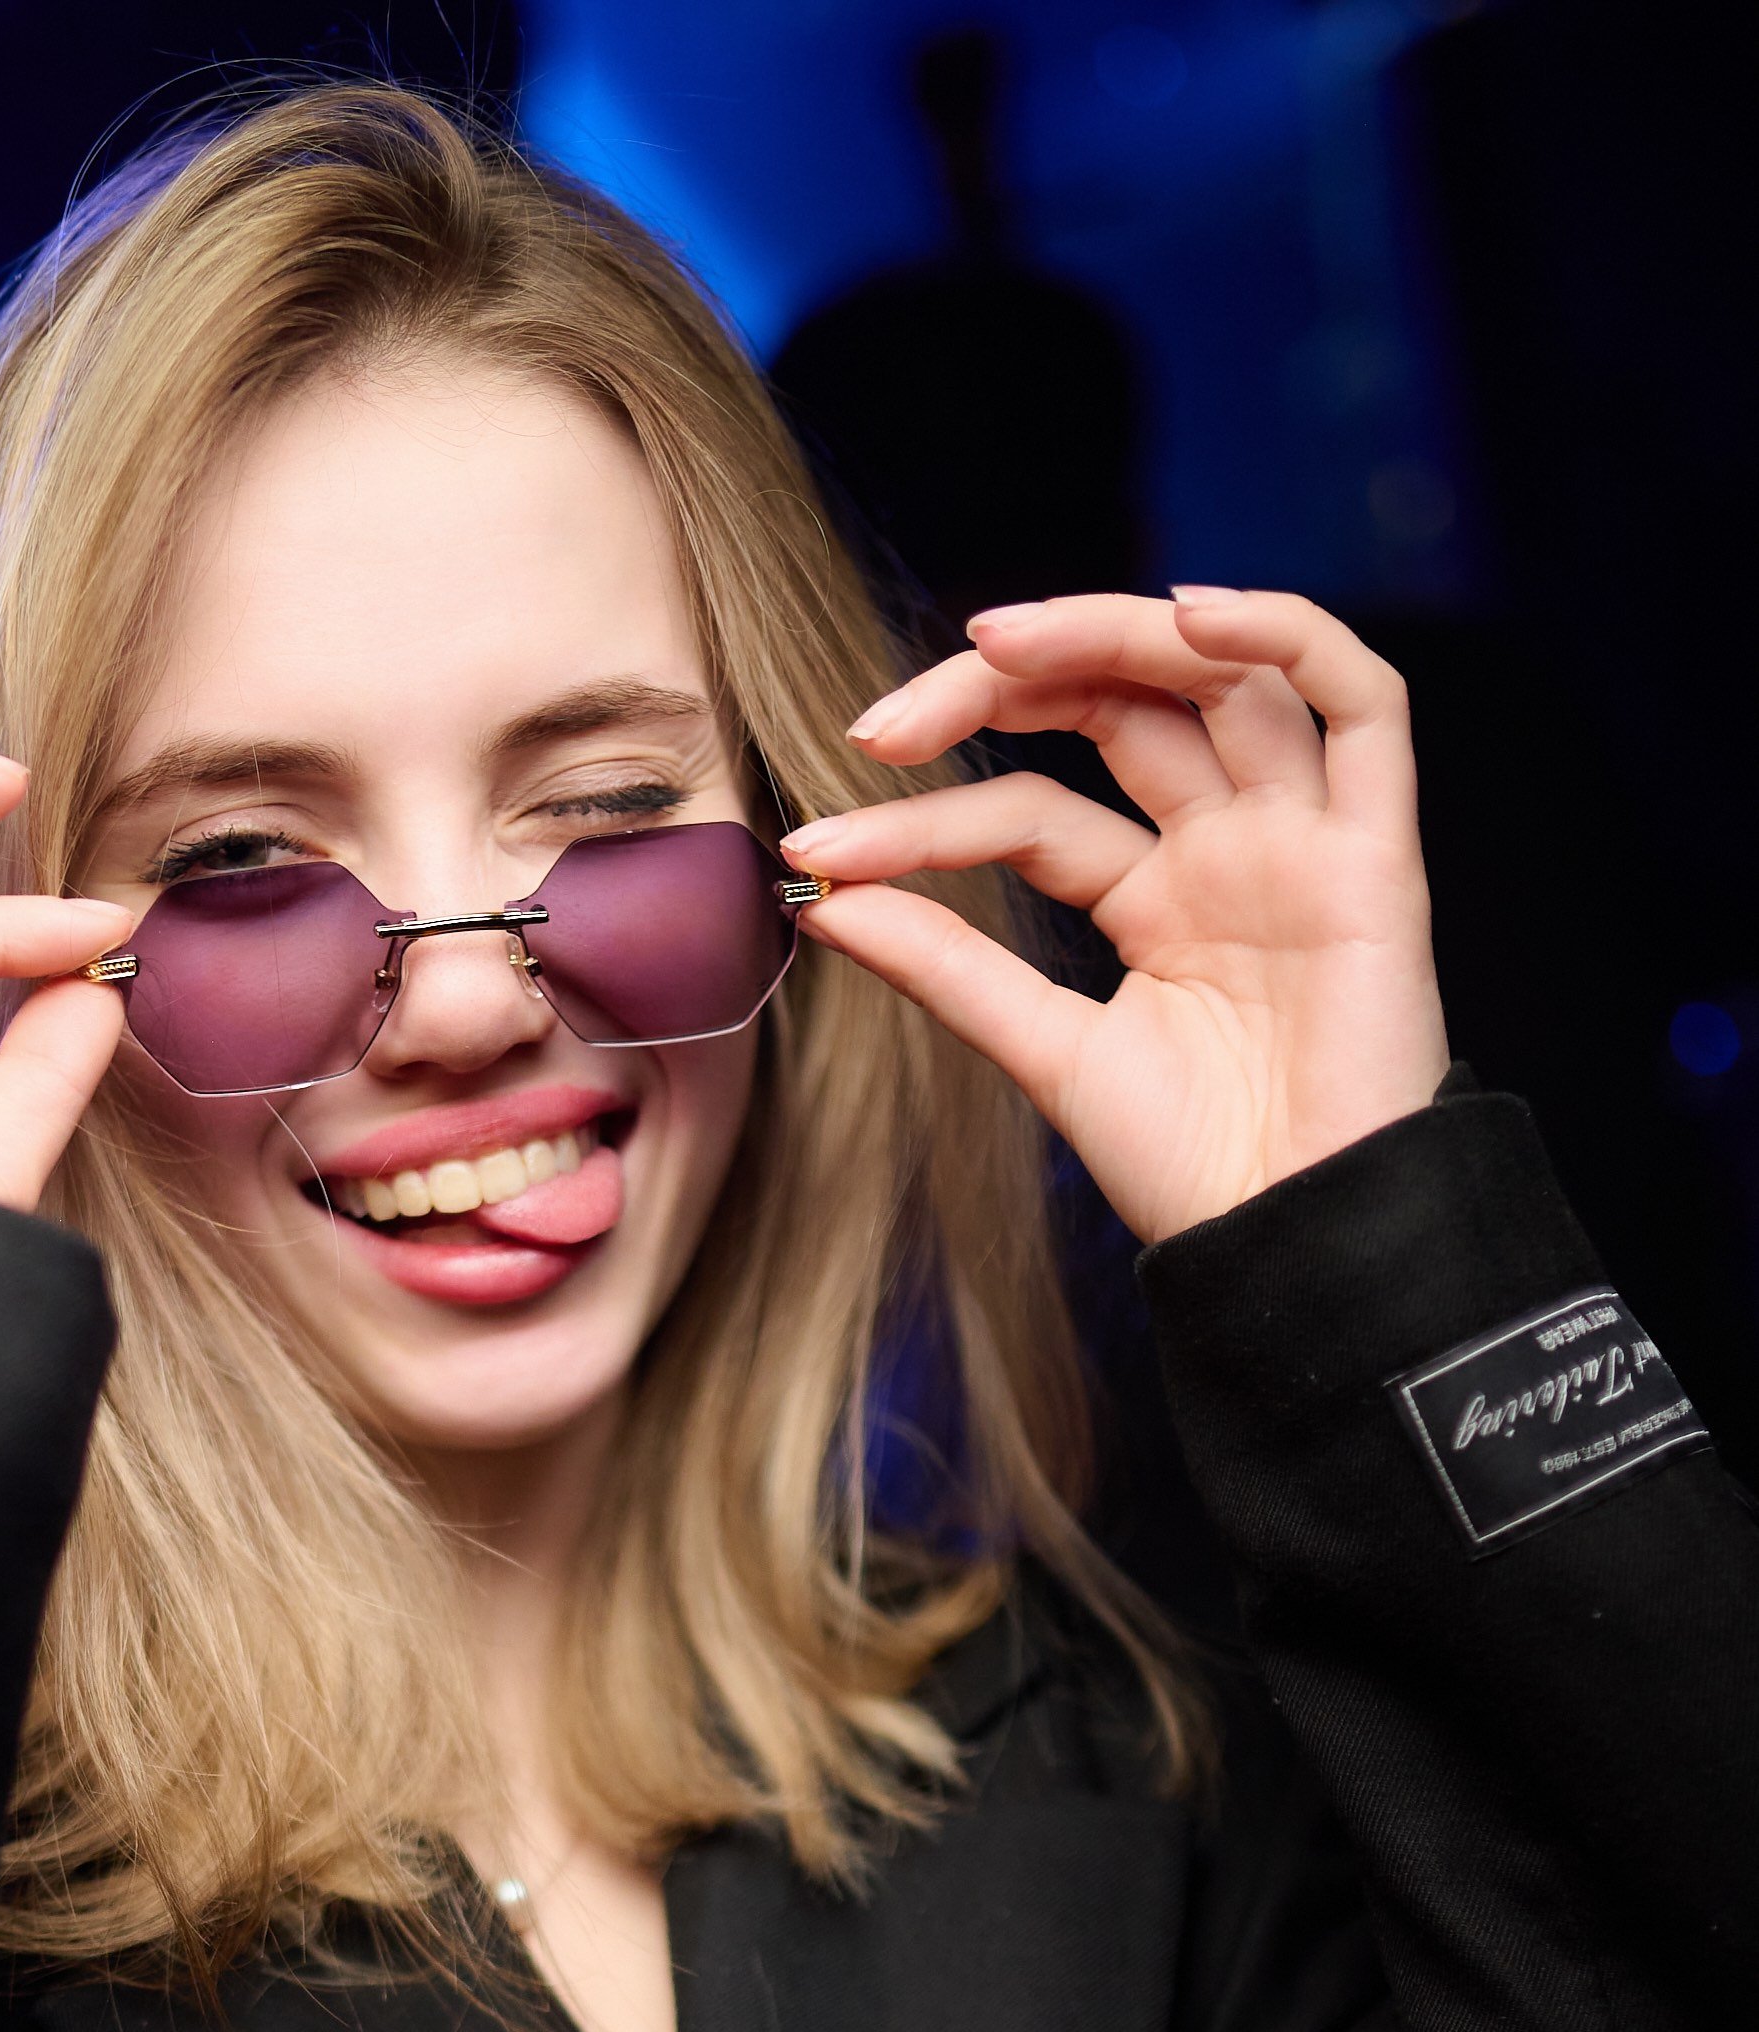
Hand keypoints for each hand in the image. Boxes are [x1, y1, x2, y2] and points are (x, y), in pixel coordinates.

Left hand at [784, 589, 1449, 1244]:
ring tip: (994, 641)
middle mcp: (1231, 849)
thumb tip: (824, 897)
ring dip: (1111, 631)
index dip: (927, 818)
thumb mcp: (1045, 1053)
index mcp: (1160, 897)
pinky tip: (1191, 615)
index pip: (1035, 811)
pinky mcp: (1378, 855)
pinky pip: (1364, 704)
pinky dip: (1287, 636)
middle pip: (1122, 705)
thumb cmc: (1190, 1171)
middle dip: (1002, 688)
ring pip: (1224, 676)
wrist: (1292, 1249)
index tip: (819, 848)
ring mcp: (1304, 842)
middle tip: (885, 724)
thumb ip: (950, 968)